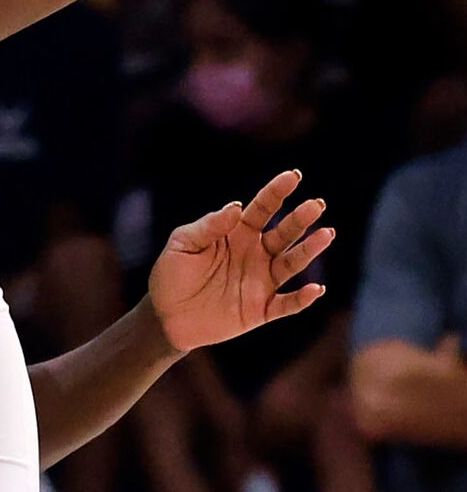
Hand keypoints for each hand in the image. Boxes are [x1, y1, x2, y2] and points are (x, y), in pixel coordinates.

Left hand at [149, 169, 331, 352]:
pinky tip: (317, 289)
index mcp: (237, 233)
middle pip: (283, 233)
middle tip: (316, 204)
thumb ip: (209, 226)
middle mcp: (255, 254)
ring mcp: (261, 282)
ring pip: (291, 264)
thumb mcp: (183, 244)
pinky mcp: (261, 310)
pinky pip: (287, 305)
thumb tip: (237, 206)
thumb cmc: (173, 274)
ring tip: (326, 234)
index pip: (262, 209)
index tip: (294, 176)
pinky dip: (303, 299)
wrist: (166, 316)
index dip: (277, 192)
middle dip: (300, 219)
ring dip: (309, 250)